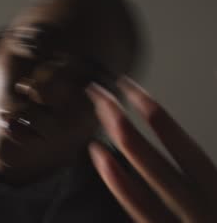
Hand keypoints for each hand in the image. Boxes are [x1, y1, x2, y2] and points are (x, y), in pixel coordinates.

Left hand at [86, 77, 216, 222]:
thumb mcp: (215, 190)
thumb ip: (199, 171)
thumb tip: (175, 144)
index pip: (181, 144)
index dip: (154, 113)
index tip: (130, 87)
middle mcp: (201, 206)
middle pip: (152, 157)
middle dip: (121, 121)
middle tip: (97, 93)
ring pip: (142, 181)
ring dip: (115, 145)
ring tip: (93, 121)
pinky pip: (139, 211)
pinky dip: (118, 182)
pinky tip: (99, 158)